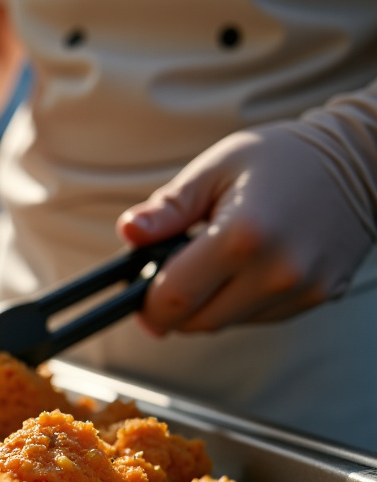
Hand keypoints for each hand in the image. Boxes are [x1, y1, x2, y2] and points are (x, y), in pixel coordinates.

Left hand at [116, 123, 374, 335]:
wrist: (359, 160)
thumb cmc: (282, 158)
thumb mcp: (215, 169)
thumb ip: (168, 208)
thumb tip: (128, 234)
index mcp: (242, 235)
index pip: (173, 298)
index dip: (146, 303)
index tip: (136, 293)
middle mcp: (276, 271)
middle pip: (197, 322)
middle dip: (172, 308)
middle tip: (167, 276)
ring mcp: (301, 289)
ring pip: (226, 323)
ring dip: (206, 305)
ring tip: (211, 263)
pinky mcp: (317, 297)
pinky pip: (258, 318)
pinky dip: (238, 303)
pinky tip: (243, 269)